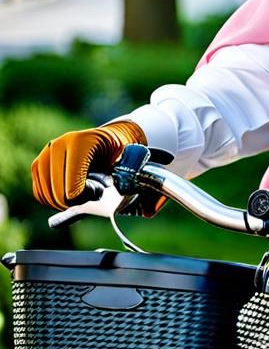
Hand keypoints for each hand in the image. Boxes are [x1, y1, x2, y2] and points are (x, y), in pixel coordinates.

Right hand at [32, 121, 146, 210]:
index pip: (72, 187)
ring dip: (65, 202)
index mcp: (81, 143)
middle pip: (58, 194)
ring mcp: (47, 153)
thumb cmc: (123, 150)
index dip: (85, 197)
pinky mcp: (40, 163)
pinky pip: (40, 193)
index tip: (99, 191)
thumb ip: (135, 181)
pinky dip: (53, 200)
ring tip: (83, 191)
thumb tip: (148, 210)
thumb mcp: (132, 161)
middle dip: (77, 201)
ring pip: (47, 195)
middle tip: (93, 193)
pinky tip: (70, 194)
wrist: (114, 138)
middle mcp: (59, 145)